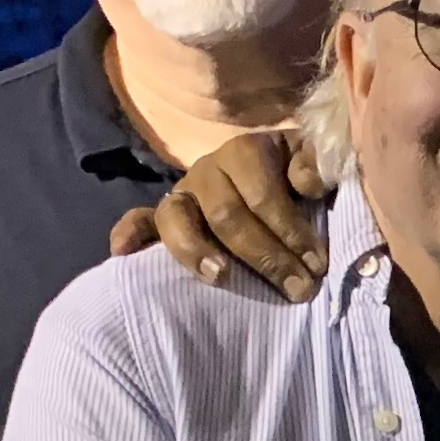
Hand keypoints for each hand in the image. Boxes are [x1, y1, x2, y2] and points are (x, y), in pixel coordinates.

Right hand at [108, 129, 329, 300]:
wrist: (274, 172)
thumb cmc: (298, 175)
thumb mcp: (313, 161)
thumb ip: (316, 164)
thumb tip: (306, 185)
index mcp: (245, 152)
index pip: (263, 195)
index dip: (291, 231)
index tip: (316, 265)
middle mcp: (207, 170)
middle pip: (226, 214)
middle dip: (265, 256)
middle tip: (296, 288)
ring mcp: (182, 193)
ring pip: (175, 218)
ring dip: (195, 251)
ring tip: (221, 278)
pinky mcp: (161, 216)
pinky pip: (137, 221)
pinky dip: (127, 235)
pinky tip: (123, 255)